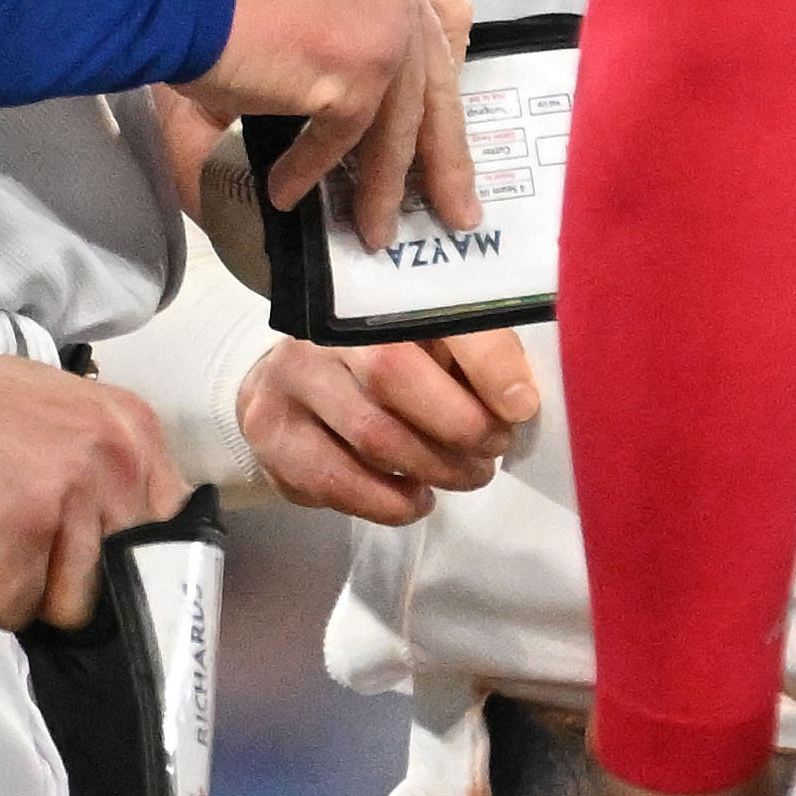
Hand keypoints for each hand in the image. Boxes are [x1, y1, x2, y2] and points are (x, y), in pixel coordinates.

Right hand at [0, 337, 177, 632]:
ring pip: (68, 604)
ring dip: (14, 587)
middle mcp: (115, 459)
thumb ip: (99, 472)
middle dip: (63, 579)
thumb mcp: (58, 419)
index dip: (129, 567)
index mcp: (132, 429)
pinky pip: (10, 610)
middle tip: (10, 541)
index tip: (81, 561)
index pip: (171, 534)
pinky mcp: (16, 534)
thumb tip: (120, 550)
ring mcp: (68, 496)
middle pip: (122, 581)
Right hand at [189, 0, 472, 252]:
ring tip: (374, 232)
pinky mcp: (358, 68)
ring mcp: (384, 23)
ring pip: (398, 123)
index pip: (442, 10)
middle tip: (456, 206)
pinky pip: (344, 139)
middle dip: (445, 152)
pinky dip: (312, 172)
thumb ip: (323, 37)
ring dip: (383, 186)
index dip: (443, 68)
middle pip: (435, 79)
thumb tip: (323, 120)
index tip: (438, 112)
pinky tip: (286, 195)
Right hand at [235, 330, 540, 524]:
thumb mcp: (419, 344)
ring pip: (372, 435)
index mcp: (373, 294)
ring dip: (434, 468)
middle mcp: (323, 330)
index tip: (523, 405)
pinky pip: (337, 480)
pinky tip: (415, 499)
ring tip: (466, 477)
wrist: (280, 388)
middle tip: (492, 450)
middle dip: (459, 425)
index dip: (486, 359)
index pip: (432, 313)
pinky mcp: (272, 434)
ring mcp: (291, 381)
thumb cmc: (373, 367)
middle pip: (394, 375)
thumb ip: (464, 359)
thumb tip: (519, 400)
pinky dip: (389, 501)